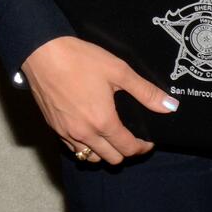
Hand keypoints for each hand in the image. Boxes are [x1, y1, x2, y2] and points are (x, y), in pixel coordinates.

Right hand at [19, 35, 177, 165]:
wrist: (42, 52)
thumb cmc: (80, 59)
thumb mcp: (118, 71)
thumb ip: (145, 92)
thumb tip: (170, 106)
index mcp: (103, 122)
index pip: (127, 149)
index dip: (142, 148)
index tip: (147, 140)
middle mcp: (84, 133)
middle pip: (111, 159)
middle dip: (125, 152)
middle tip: (131, 137)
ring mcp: (66, 132)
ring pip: (90, 158)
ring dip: (104, 152)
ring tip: (110, 136)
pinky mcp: (53, 127)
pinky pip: (72, 148)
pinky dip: (84, 146)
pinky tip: (88, 130)